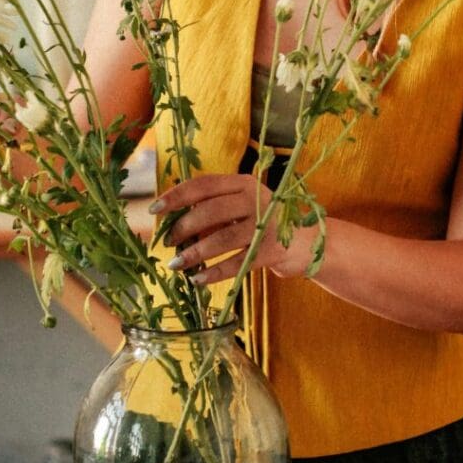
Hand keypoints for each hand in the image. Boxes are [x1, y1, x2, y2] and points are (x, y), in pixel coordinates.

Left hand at [150, 174, 302, 283]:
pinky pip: (237, 263)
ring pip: (222, 238)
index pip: (204, 185)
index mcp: (245, 183)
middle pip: (211, 211)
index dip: (177, 196)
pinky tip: (198, 279)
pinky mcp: (272, 251)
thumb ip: (215, 207)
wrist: (307, 242)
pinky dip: (214, 273)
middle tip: (168, 241)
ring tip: (177, 264)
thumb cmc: (265, 221)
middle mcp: (257, 199)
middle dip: (183, 227)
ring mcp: (267, 225)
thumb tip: (173, 220)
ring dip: (195, 253)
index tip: (155, 209)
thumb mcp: (243, 205)